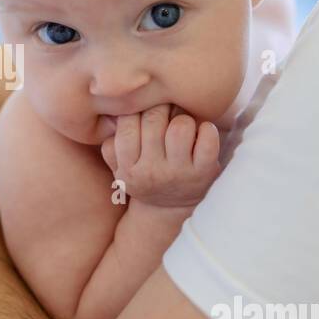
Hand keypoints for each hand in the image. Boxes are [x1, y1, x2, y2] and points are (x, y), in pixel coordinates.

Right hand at [100, 104, 220, 209]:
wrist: (169, 211)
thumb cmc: (142, 178)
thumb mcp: (118, 168)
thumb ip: (111, 143)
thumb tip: (115, 110)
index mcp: (127, 169)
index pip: (126, 122)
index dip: (137, 108)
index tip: (144, 110)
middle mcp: (152, 172)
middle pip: (153, 118)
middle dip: (160, 108)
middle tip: (164, 111)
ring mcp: (179, 173)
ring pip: (180, 126)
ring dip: (182, 118)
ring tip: (181, 126)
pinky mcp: (204, 172)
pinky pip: (208, 138)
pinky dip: (207, 129)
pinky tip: (200, 133)